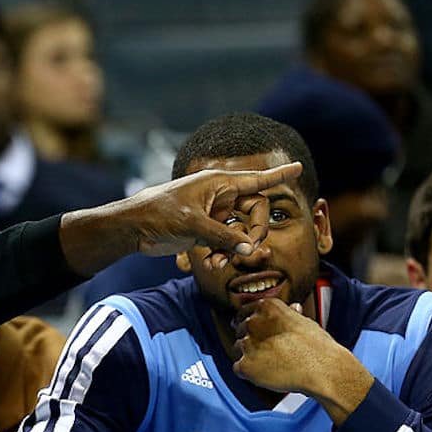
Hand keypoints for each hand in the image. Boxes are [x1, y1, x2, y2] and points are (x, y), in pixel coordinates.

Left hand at [60, 162, 303, 275]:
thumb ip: (223, 236)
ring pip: (240, 230)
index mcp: (218, 183)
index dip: (278, 176)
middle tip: (246, 250)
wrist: (132, 227)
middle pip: (254, 212)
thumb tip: (250, 249)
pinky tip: (215, 263)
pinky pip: (226, 241)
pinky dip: (224, 252)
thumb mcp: (192, 224)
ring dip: (237, 247)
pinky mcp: (204, 230)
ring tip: (223, 262)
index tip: (299, 167)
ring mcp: (212, 213)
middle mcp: (219, 196)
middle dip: (254, 232)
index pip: (256, 179)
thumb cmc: (158, 214)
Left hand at [233, 299, 373, 423]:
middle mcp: (253, 322)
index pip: (244, 312)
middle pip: (239, 330)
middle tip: (270, 350)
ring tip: (271, 362)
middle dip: (251, 339)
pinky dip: (248, 372)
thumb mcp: (305, 321)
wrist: (322, 369)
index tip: (259, 332)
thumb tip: (292, 307)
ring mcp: (247, 344)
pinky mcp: (245, 365)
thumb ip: (290, 314)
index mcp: (266, 306)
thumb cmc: (317, 346)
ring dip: (249, 355)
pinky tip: (265, 373)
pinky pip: (238, 368)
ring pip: (237, 349)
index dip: (251, 324)